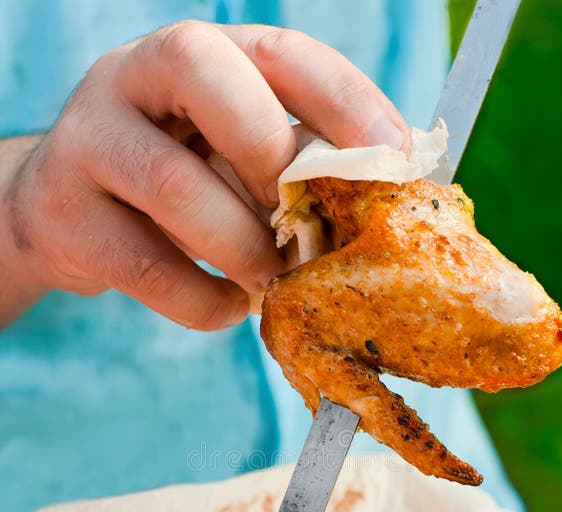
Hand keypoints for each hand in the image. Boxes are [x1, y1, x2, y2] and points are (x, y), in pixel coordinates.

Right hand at [0, 22, 409, 328]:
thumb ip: (290, 164)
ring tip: (272, 283)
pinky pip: (146, 266)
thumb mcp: (228, 157)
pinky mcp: (65, 216)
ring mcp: (90, 140)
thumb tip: (385, 199)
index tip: (392, 156)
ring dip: (241, 246)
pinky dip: (202, 301)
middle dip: (269, 153)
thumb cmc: (174, 186)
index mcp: (196, 55)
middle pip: (203, 73)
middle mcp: (132, 76)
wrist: (66, 216)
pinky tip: (227, 307)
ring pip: (171, 182)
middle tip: (300, 221)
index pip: (276, 50)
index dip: (341, 97)